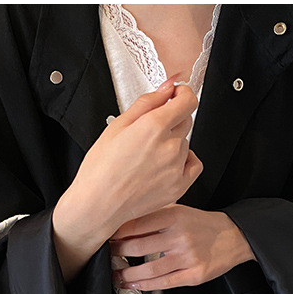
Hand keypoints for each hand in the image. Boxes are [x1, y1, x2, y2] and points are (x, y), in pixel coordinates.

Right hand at [52, 75, 202, 280]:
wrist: (98, 204)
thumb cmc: (101, 169)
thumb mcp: (117, 126)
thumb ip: (147, 102)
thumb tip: (167, 88)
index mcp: (154, 126)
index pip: (188, 100)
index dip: (183, 94)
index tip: (176, 96)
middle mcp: (170, 146)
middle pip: (185, 121)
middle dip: (171, 120)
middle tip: (149, 133)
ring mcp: (176, 168)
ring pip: (185, 143)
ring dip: (173, 143)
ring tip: (149, 156)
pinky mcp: (178, 186)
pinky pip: (194, 165)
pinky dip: (185, 161)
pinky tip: (169, 164)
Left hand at [109, 204, 254, 289]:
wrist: (233, 237)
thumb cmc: (200, 224)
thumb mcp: (179, 211)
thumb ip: (154, 216)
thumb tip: (122, 223)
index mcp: (174, 216)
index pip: (136, 224)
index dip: (117, 232)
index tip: (104, 236)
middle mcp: (180, 236)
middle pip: (139, 246)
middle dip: (117, 252)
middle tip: (106, 255)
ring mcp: (187, 257)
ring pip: (149, 269)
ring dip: (127, 274)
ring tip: (116, 275)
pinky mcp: (193, 275)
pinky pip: (164, 283)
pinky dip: (144, 285)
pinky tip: (132, 285)